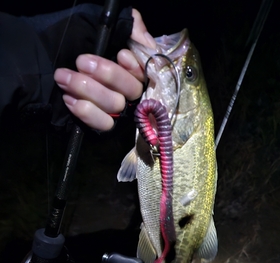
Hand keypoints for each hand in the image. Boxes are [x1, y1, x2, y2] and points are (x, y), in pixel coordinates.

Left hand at [53, 9, 154, 130]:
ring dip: (87, 89)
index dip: (136, 66)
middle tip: (81, 62)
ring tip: (64, 77)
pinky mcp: (99, 124)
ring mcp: (112, 109)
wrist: (34, 60)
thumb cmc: (65, 38)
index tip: (119, 54)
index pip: (146, 72)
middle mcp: (124, 88)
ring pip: (116, 105)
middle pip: (132, 90)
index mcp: (128, 65)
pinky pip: (104, 124)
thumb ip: (126, 25)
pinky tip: (69, 99)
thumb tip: (145, 39)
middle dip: (107, 74)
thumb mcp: (93, 22)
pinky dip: (86, 111)